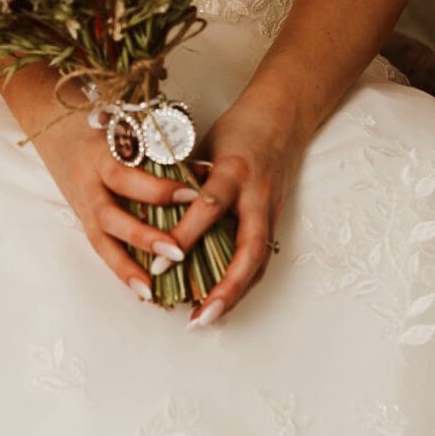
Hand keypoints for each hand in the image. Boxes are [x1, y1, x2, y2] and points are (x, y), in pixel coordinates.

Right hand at [27, 99, 196, 302]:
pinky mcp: (81, 220)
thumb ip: (162, 150)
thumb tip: (207, 173)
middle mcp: (86, 184)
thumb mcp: (128, 127)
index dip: (159, 189)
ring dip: (126, 267)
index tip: (194, 196)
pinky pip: (100, 247)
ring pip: (99, 240)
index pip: (127, 176)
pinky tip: (142, 289)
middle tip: (177, 253)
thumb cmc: (101, 123)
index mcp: (99, 155)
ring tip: (151, 290)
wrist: (51, 125)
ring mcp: (80, 205)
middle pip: (109, 216)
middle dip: (143, 237)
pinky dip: (119, 269)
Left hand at [168, 96, 302, 326]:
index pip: (208, 209)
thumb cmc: (238, 128)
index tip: (158, 265)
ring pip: (257, 262)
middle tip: (198, 315)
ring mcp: (269, 211)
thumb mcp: (204, 143)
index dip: (183, 238)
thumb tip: (150, 206)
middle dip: (225, 287)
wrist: (283, 117)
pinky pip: (259, 259)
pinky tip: (219, 302)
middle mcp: (255, 195)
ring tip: (205, 318)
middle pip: (247, 250)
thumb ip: (182, 176)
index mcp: (233, 170)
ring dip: (234, 294)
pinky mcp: (274, 221)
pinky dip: (240, 284)